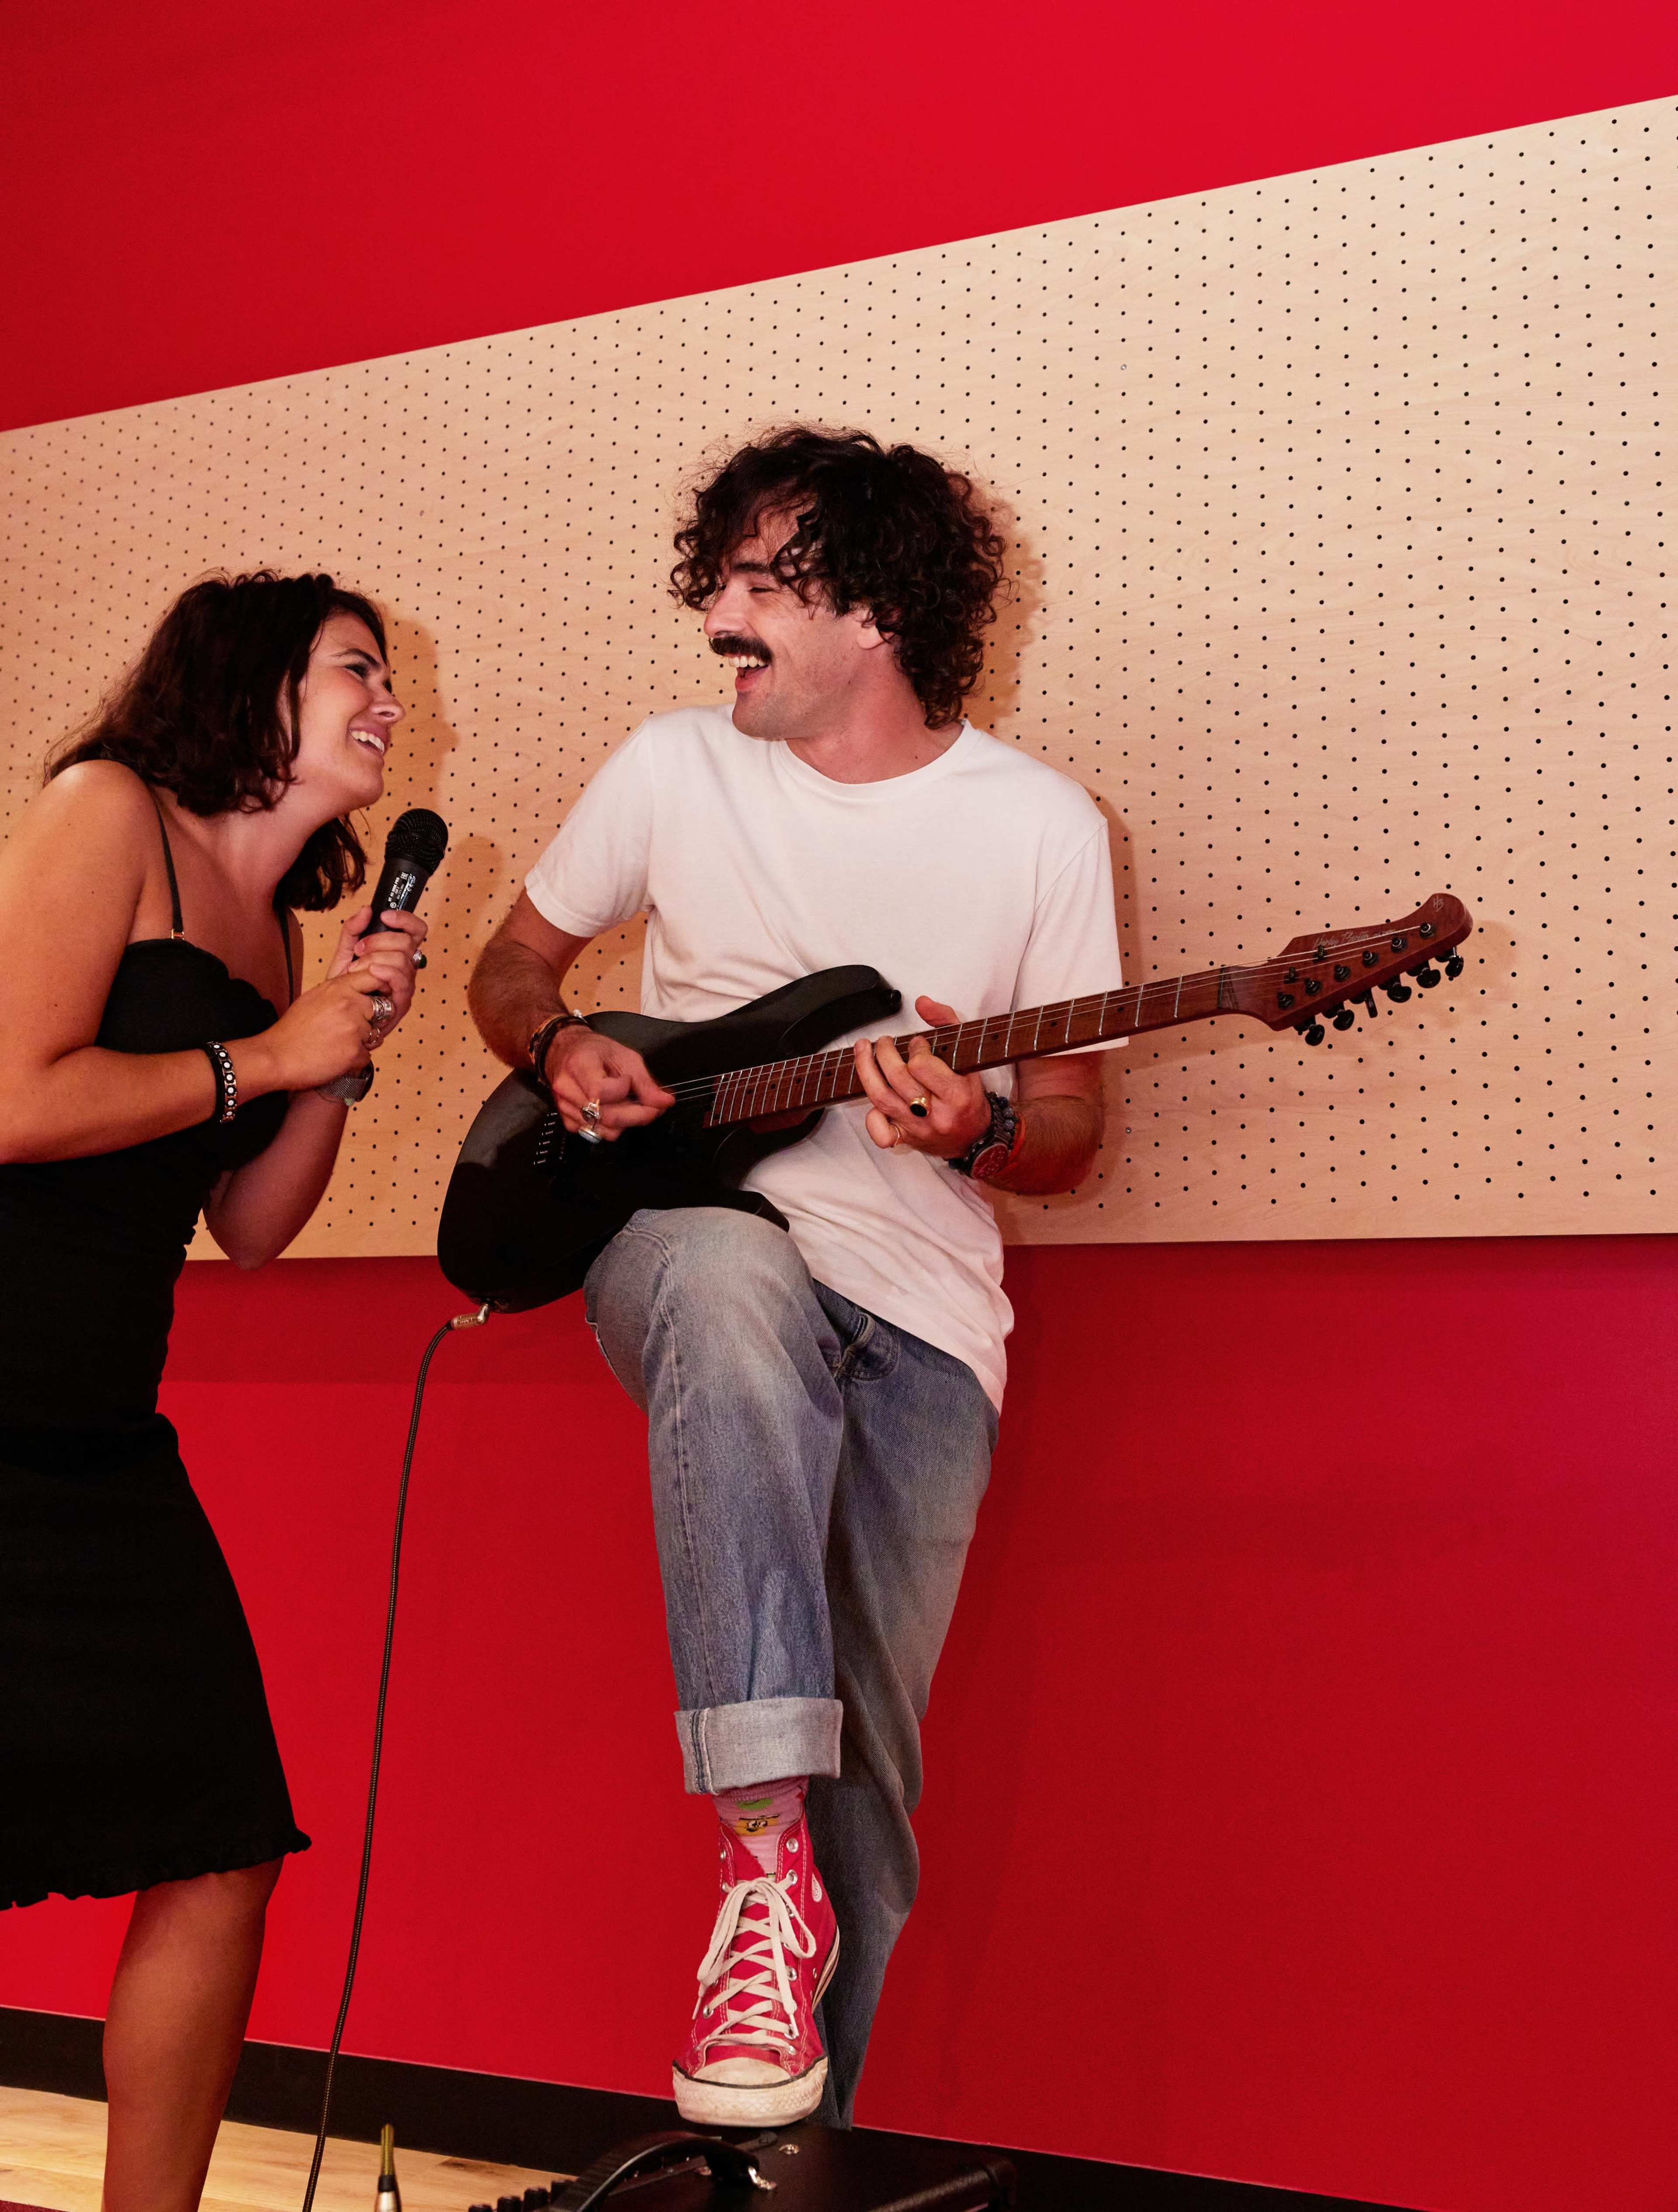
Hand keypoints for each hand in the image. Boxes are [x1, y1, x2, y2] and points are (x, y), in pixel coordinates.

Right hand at [251, 963, 393, 1090]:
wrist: (276, 1056)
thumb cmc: (292, 1030)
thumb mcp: (314, 998)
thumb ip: (339, 991)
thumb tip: (359, 990)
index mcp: (338, 988)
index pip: (375, 977)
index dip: (380, 988)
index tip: (378, 996)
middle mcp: (349, 1004)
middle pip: (380, 1009)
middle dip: (369, 1020)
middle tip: (347, 1030)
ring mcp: (353, 1028)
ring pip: (375, 1034)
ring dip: (361, 1041)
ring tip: (336, 1044)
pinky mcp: (355, 1051)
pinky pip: (367, 1055)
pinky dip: (355, 1059)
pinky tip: (335, 1057)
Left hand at [327, 905, 427, 1048]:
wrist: (334, 1014)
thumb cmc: (343, 986)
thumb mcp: (344, 953)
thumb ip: (353, 930)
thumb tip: (367, 910)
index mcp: (397, 952)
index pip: (415, 931)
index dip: (405, 919)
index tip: (384, 917)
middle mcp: (406, 967)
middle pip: (407, 942)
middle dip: (379, 941)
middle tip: (358, 949)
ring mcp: (406, 985)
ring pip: (403, 960)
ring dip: (376, 958)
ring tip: (356, 968)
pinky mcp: (402, 1002)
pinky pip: (402, 981)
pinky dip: (386, 972)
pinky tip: (370, 972)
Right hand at [542, 1021, 674, 1140]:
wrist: (565, 1051)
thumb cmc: (593, 1050)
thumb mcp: (624, 1057)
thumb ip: (645, 1082)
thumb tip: (664, 1102)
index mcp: (579, 1066)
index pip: (601, 1092)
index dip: (623, 1090)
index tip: (629, 1081)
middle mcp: (567, 1089)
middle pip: (607, 1117)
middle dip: (638, 1115)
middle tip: (652, 1106)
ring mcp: (565, 1107)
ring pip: (604, 1130)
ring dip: (625, 1122)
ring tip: (629, 1104)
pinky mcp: (567, 1121)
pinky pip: (595, 1133)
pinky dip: (611, 1126)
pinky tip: (614, 1109)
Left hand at [854, 996, 991, 1158]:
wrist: (975, 1138)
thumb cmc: (969, 1097)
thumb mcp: (968, 1056)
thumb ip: (947, 1022)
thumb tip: (922, 1002)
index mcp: (956, 1095)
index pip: (922, 1066)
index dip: (915, 1048)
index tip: (917, 1043)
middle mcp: (936, 1115)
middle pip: (898, 1079)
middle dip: (885, 1052)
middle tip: (884, 1041)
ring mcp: (918, 1129)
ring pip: (881, 1098)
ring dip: (866, 1069)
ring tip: (863, 1049)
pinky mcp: (906, 1139)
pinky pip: (881, 1133)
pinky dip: (871, 1116)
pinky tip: (872, 1098)